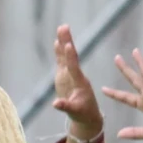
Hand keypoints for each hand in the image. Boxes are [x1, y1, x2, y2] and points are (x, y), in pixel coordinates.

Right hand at [50, 25, 102, 141]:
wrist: (88, 116)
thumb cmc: (83, 115)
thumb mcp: (75, 112)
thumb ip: (65, 106)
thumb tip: (55, 103)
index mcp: (80, 83)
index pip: (74, 67)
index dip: (70, 57)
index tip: (68, 44)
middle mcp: (76, 75)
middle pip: (71, 56)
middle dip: (67, 42)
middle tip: (64, 27)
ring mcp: (70, 75)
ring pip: (66, 56)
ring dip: (63, 42)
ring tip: (61, 28)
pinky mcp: (65, 77)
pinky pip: (62, 61)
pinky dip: (59, 52)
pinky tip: (57, 42)